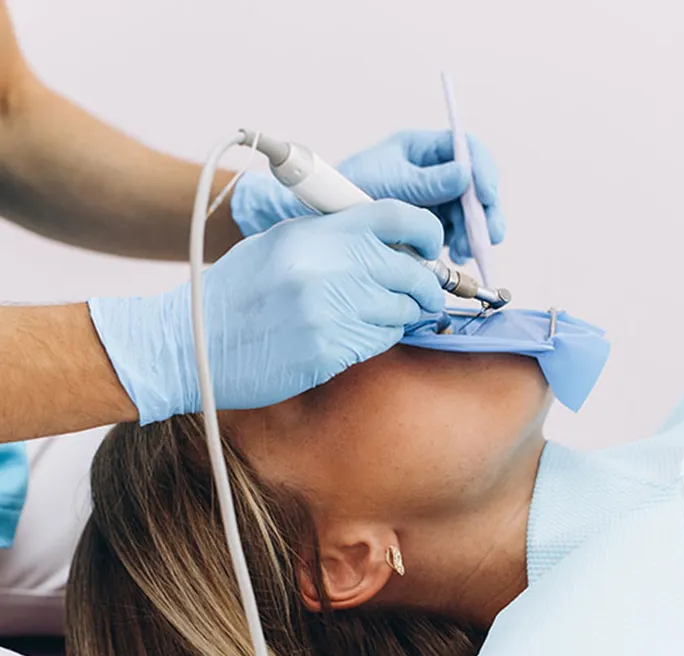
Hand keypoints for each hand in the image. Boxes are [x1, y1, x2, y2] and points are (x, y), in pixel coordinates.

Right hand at [88, 201, 444, 423]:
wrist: (190, 345)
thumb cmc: (234, 294)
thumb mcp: (278, 245)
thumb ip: (331, 238)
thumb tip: (389, 245)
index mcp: (313, 233)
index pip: (394, 216)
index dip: (426, 231)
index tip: (433, 247)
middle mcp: (326, 267)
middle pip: (410, 270)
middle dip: (427, 285)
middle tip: (426, 293)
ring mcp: (328, 311)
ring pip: (402, 310)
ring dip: (405, 314)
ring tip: (388, 314)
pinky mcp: (328, 351)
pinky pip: (381, 340)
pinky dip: (382, 337)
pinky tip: (361, 333)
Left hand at [231, 130, 504, 265]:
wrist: (314, 217)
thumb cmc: (343, 191)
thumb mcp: (387, 184)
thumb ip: (425, 182)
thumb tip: (466, 173)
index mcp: (421, 148)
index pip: (467, 149)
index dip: (484, 172)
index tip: (487, 198)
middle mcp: (430, 170)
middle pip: (474, 184)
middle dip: (484, 211)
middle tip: (489, 237)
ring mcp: (429, 197)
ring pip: (467, 211)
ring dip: (471, 232)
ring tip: (462, 253)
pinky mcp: (424, 222)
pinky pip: (452, 230)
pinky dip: (457, 243)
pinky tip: (453, 256)